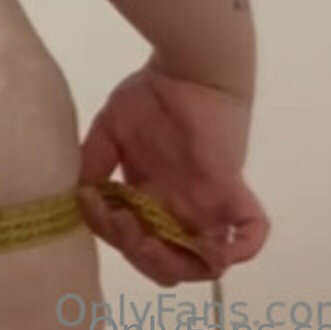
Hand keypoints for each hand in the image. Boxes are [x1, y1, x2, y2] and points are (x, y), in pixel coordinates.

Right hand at [77, 60, 267, 283]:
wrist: (187, 67)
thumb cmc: (151, 94)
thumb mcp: (110, 130)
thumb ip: (94, 164)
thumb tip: (79, 198)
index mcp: (153, 198)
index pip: (137, 241)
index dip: (113, 237)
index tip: (94, 207)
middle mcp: (181, 208)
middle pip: (168, 262)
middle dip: (139, 255)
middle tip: (121, 225)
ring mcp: (207, 203)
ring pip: (203, 260)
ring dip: (173, 262)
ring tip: (145, 237)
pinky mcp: (229, 189)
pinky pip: (251, 230)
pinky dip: (242, 247)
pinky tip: (216, 247)